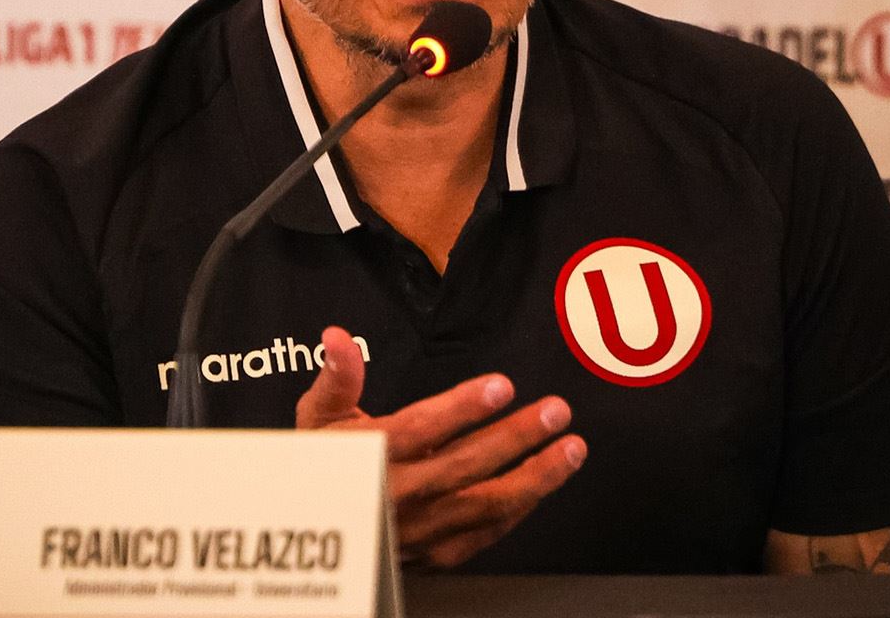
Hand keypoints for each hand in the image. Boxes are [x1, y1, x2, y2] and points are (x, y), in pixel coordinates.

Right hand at [295, 326, 586, 568]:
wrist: (317, 528)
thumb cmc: (321, 464)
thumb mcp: (318, 418)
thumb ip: (337, 377)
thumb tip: (337, 336)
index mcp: (370, 456)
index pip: (420, 430)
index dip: (461, 409)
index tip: (501, 386)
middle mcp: (399, 496)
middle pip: (465, 466)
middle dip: (516, 437)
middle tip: (555, 411)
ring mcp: (421, 529)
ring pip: (485, 504)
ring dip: (535, 476)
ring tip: (571, 449)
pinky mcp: (436, 552)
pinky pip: (485, 532)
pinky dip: (519, 508)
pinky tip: (544, 482)